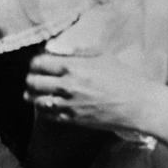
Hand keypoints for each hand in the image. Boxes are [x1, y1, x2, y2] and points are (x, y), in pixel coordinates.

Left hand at [25, 52, 157, 133]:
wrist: (137, 104)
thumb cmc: (122, 77)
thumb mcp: (100, 55)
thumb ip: (75, 50)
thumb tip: (55, 47)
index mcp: (72, 66)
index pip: (38, 63)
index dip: (35, 62)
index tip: (38, 62)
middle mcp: (66, 86)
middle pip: (32, 81)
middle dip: (31, 78)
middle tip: (35, 76)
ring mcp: (68, 105)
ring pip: (36, 100)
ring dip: (33, 94)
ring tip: (36, 91)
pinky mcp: (72, 120)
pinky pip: (47, 115)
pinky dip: (43, 108)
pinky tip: (47, 103)